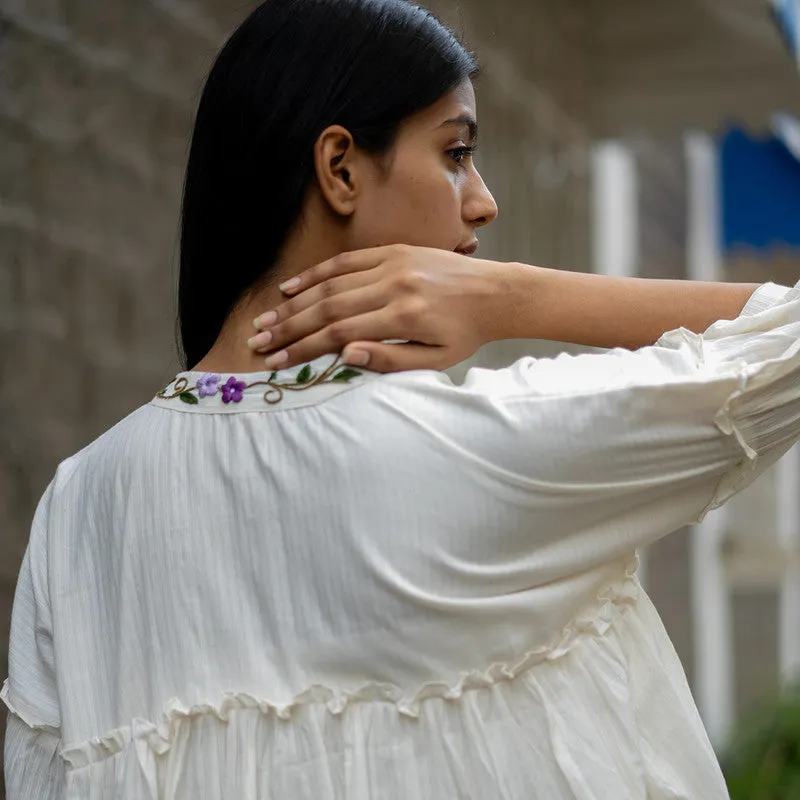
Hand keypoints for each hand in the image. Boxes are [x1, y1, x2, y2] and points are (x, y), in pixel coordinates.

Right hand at [247, 244, 514, 371]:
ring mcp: (391, 263)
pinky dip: (317, 273)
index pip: (340, 333)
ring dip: (295, 302)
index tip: (276, 360)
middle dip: (289, 327)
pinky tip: (292, 287)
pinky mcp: (393, 250)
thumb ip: (390, 359)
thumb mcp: (435, 359)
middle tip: (258, 341)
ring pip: (331, 283)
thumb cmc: (465, 333)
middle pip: (328, 308)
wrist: (495, 292)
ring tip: (267, 318)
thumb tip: (345, 357)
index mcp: (403, 316)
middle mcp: (392, 286)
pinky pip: (347, 260)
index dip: (304, 348)